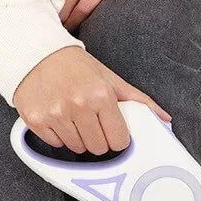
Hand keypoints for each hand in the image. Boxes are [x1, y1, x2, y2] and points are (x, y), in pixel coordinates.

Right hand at [13, 46, 170, 154]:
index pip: (119, 141)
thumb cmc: (77, 66)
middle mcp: (78, 105)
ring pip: (76, 148)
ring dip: (77, 138)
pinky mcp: (35, 119)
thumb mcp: (110, 79)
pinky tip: (57, 116)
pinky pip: (54, 144)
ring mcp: (55, 113)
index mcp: (101, 96)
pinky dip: (58, 135)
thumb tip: (165, 119)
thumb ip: (138, 101)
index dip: (116, 137)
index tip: (111, 129)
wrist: (36, 52)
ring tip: (73, 116)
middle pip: (98, 148)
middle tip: (91, 121)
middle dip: (97, 139)